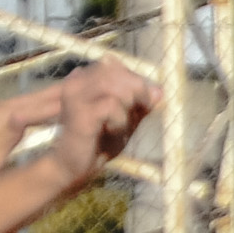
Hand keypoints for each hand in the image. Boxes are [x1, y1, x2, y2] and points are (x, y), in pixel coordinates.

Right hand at [41, 59, 158, 178]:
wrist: (74, 167)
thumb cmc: (98, 143)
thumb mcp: (125, 121)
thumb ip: (140, 105)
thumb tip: (160, 92)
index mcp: (84, 79)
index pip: (116, 65)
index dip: (135, 81)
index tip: (143, 102)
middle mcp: (76, 82)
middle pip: (115, 71)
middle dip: (136, 90)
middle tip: (139, 112)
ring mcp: (75, 96)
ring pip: (114, 86)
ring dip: (128, 106)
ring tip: (122, 124)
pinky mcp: (79, 113)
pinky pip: (110, 105)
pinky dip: (120, 120)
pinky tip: (113, 131)